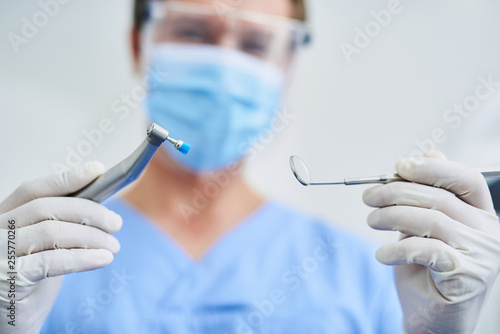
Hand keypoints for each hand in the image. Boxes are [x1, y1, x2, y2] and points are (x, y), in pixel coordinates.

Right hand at [0, 162, 121, 332]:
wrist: (11, 325)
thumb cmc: (31, 281)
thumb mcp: (47, 246)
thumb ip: (64, 224)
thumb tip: (102, 205)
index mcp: (3, 217)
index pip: (33, 189)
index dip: (67, 178)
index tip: (98, 171)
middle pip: (46, 207)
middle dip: (89, 212)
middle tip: (116, 223)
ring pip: (52, 232)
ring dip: (91, 237)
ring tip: (113, 246)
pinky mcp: (7, 278)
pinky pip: (51, 261)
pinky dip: (84, 258)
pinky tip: (104, 259)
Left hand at [363, 151, 499, 333]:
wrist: (431, 316)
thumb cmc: (425, 269)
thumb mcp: (423, 226)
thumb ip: (427, 196)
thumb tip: (427, 155)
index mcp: (481, 214)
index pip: (466, 179)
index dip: (432, 168)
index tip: (399, 166)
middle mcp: (488, 232)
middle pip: (440, 198)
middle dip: (396, 192)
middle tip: (368, 197)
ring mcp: (483, 255)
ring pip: (432, 220)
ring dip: (392, 216)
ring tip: (371, 221)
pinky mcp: (467, 275)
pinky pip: (427, 250)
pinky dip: (397, 249)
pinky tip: (382, 255)